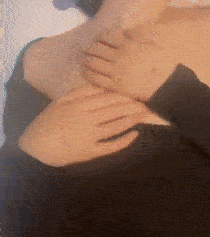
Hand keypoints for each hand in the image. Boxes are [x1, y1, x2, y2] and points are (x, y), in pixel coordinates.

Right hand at [19, 83, 148, 166]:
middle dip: (133, 106)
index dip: (123, 96)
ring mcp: (89, 136)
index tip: (135, 93)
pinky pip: (111, 146)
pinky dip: (124, 141)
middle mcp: (86, 120)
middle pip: (115, 110)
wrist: (35, 148)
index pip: (107, 98)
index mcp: (79, 105)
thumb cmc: (47, 122)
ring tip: (145, 114)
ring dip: (132, 120)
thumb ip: (80, 91)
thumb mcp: (60, 101)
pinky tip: (134, 134)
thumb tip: (99, 84)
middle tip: (147, 103)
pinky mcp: (89, 152)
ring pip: (116, 126)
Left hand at [81, 26, 177, 101]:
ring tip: (81, 59)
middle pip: (96, 48)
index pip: (106, 35)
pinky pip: (95, 78)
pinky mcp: (115, 85)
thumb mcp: (153, 44)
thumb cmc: (161, 64)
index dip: (100, 36)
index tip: (98, 38)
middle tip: (85, 48)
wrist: (164, 86)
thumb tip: (126, 29)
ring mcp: (116, 71)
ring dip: (85, 60)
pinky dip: (87, 74)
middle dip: (89, 47)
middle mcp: (120, 57)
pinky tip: (84, 71)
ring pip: (92, 62)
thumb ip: (140, 33)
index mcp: (129, 44)